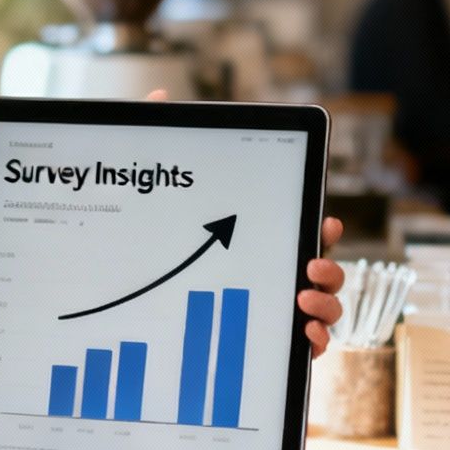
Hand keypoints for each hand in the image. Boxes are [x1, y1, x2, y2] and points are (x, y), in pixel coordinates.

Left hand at [148, 90, 347, 355]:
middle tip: (312, 263)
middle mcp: (268, 280)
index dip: (321, 228)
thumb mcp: (144, 196)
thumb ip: (156, 141)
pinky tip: (304, 335)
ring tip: (302, 298)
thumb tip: (157, 97)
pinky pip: (304, 350)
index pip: (297, 232)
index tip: (328, 222)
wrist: (119, 330)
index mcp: (251, 244)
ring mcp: (270, 317)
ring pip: (322, 310)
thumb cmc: (139, 253)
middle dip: (330, 266)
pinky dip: (316, 343)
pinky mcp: (265, 352)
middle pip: (320, 271)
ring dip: (328, 304)